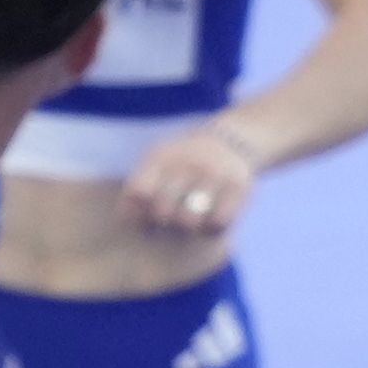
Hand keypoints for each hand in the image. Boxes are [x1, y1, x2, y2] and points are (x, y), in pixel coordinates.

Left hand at [122, 115, 264, 238]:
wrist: (232, 139)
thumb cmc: (185, 161)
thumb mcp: (159, 160)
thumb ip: (140, 186)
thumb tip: (128, 218)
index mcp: (162, 157)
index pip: (139, 193)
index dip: (137, 212)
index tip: (145, 215)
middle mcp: (188, 163)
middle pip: (162, 210)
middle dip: (162, 221)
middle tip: (170, 218)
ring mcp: (214, 175)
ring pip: (188, 220)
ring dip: (185, 227)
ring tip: (189, 220)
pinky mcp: (239, 188)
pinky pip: (216, 223)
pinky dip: (209, 229)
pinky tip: (209, 220)